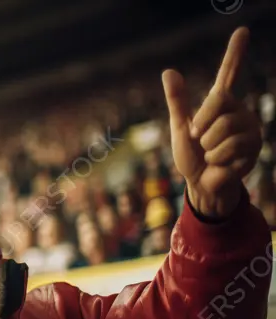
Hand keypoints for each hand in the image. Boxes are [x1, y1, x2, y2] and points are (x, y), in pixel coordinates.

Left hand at [163, 27, 261, 218]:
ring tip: (212, 154)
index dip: (235, 52)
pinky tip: (223, 164)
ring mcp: (249, 128)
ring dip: (209, 147)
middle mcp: (239, 111)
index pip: (229, 73)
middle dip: (200, 127)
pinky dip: (218, 160)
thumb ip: (178, 100)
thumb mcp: (180, 127)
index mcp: (220, 104)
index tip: (242, 30)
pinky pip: (229, 148)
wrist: (202, 183)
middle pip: (217, 103)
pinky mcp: (255, 147)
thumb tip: (169, 71)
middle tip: (201, 141)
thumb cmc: (191, 155)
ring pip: (223, 129)